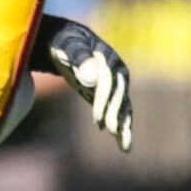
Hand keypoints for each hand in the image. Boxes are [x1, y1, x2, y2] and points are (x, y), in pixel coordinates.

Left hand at [38, 16, 134, 151]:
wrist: (66, 43)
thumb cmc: (65, 43)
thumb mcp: (67, 46)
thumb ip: (79, 57)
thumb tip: (92, 77)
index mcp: (109, 58)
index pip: (108, 82)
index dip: (103, 101)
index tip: (97, 120)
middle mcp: (117, 72)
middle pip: (118, 96)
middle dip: (114, 115)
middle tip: (110, 132)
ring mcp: (116, 85)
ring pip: (123, 107)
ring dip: (124, 126)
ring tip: (125, 147)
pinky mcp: (110, 96)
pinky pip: (118, 112)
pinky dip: (121, 128)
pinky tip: (123, 145)